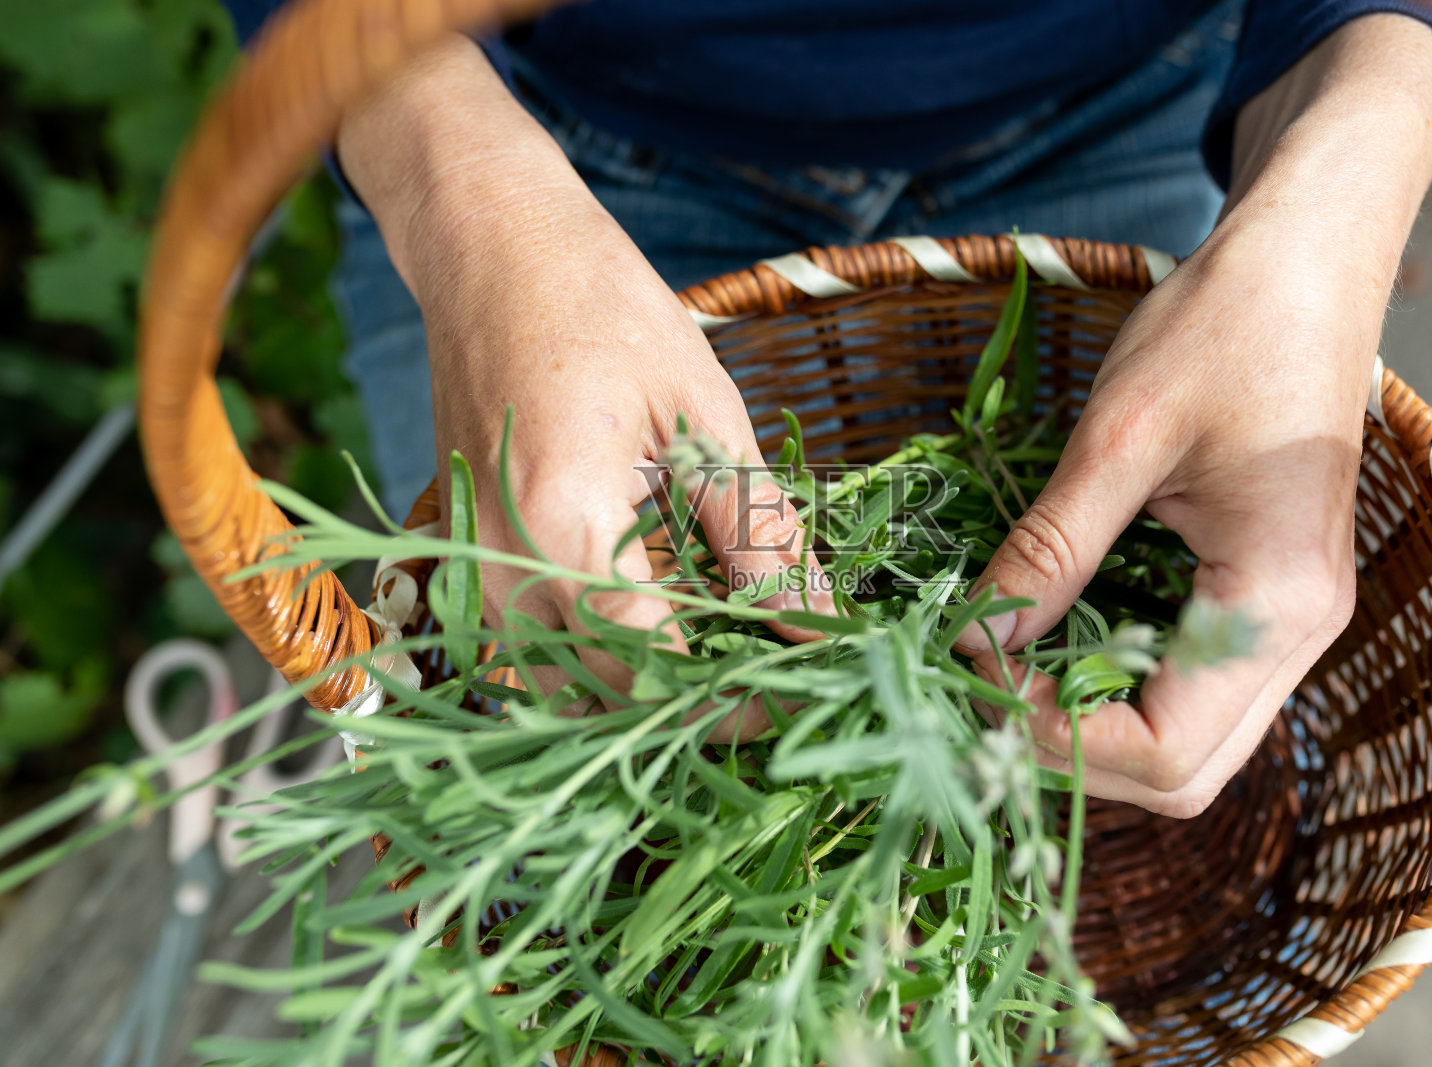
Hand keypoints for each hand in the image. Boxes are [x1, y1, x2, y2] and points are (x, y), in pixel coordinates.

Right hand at [338, 38, 825, 733]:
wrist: (490, 251)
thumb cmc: (601, 309)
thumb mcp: (705, 415)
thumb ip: (757, 533)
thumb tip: (816, 622)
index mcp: (561, 528)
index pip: (655, 667)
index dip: (738, 696)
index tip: (804, 691)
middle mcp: (499, 571)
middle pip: (607, 694)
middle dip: (700, 702)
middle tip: (780, 675)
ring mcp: (472, 571)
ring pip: (562, 687)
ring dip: (645, 689)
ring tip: (726, 650)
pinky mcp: (468, 562)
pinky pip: (533, 650)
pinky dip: (600, 658)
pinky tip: (662, 619)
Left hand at [953, 14, 1431, 816]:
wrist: (1306, 264)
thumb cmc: (1222, 329)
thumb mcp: (1118, 439)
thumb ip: (1050, 550)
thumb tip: (972, 641)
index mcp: (1277, 600)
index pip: (1166, 750)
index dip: (1058, 742)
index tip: (974, 686)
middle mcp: (1300, 635)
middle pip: (1182, 772)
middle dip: (1070, 755)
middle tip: (978, 696)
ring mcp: (1289, 623)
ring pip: (1187, 742)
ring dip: (1089, 729)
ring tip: (1001, 677)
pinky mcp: (1265, 600)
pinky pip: (1188, 686)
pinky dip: (1113, 688)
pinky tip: (1050, 644)